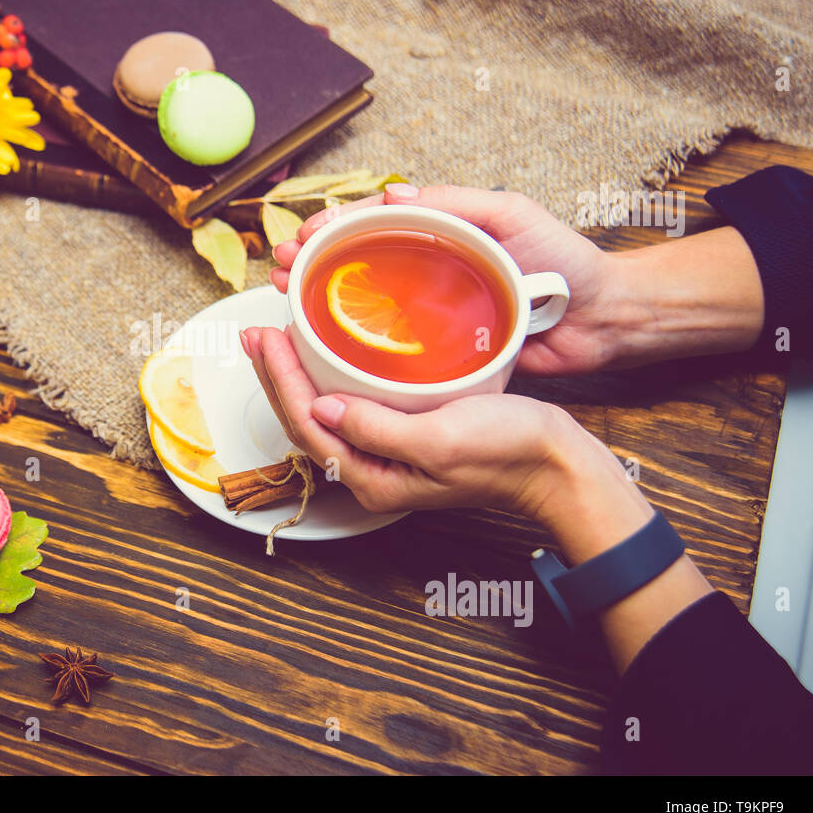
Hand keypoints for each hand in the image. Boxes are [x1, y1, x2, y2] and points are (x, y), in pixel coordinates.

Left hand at [240, 325, 651, 561]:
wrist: (557, 466)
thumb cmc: (509, 453)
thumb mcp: (439, 440)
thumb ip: (376, 429)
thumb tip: (322, 408)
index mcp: (374, 478)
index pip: (308, 425)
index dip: (281, 380)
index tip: (266, 338)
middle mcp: (373, 471)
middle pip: (306, 422)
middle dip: (275, 378)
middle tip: (254, 333)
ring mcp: (388, 455)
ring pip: (324, 415)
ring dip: (296, 378)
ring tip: (275, 342)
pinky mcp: (406, 436)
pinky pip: (352, 408)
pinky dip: (329, 379)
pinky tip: (325, 358)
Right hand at [270, 183, 624, 376]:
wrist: (602, 319)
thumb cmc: (564, 262)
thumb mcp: (511, 215)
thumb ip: (456, 204)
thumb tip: (392, 195)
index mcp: (439, 234)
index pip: (371, 224)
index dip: (331, 228)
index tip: (301, 236)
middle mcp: (428, 271)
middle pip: (356, 262)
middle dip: (311, 262)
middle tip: (280, 268)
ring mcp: (431, 312)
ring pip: (365, 305)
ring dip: (321, 300)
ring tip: (286, 299)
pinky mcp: (442, 353)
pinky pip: (393, 348)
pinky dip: (355, 345)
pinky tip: (326, 345)